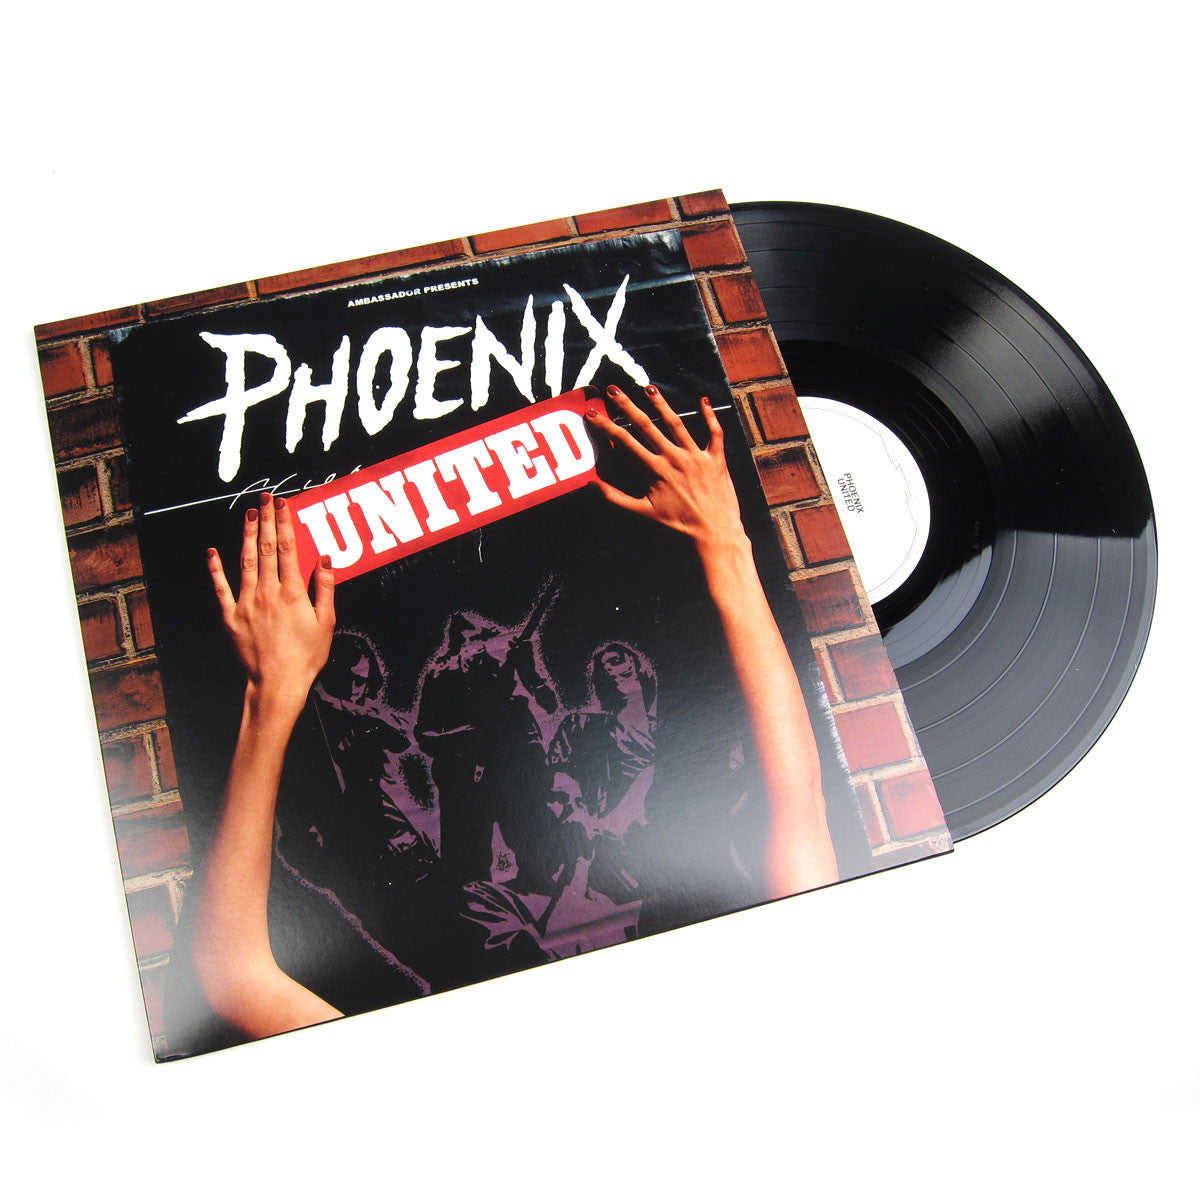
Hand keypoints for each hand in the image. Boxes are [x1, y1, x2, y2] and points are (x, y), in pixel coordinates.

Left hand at [207, 493, 335, 705]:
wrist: (277, 683)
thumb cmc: (306, 657)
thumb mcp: (326, 623)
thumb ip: (325, 589)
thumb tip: (325, 560)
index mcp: (293, 593)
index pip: (287, 548)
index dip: (284, 523)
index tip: (283, 504)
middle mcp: (268, 593)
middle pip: (265, 548)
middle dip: (265, 520)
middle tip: (265, 498)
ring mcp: (246, 603)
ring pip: (245, 561)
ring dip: (245, 534)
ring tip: (248, 513)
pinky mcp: (230, 616)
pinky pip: (221, 588)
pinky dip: (216, 569)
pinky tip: (213, 552)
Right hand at [585, 385, 746, 553]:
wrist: (715, 536)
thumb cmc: (679, 528)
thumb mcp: (643, 514)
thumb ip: (615, 498)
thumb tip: (591, 484)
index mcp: (655, 470)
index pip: (625, 442)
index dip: (606, 426)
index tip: (593, 414)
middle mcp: (675, 458)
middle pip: (647, 425)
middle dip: (628, 406)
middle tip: (613, 390)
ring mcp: (696, 456)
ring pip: (677, 423)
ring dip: (661, 404)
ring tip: (648, 388)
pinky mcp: (716, 460)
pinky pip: (715, 433)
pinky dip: (710, 416)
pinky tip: (703, 401)